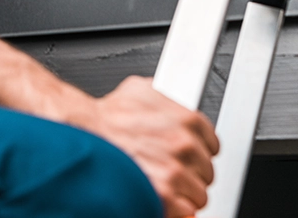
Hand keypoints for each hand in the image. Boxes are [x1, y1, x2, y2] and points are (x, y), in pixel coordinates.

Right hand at [81, 77, 217, 217]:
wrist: (84, 135)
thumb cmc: (109, 117)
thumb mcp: (142, 90)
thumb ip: (168, 97)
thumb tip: (180, 91)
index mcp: (188, 119)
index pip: (212, 145)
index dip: (197, 150)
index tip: (186, 154)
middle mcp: (185, 145)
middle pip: (206, 170)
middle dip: (189, 171)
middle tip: (167, 166)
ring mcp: (176, 172)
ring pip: (199, 193)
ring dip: (182, 191)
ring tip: (159, 180)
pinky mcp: (164, 196)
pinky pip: (186, 211)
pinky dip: (174, 208)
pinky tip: (158, 194)